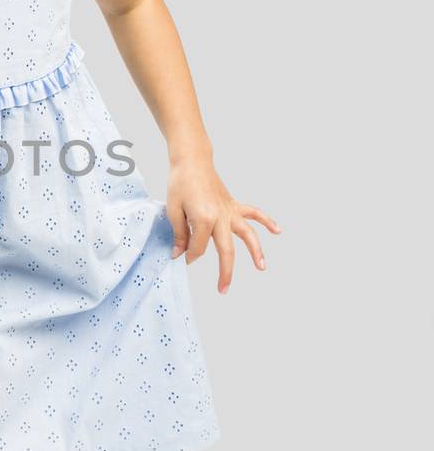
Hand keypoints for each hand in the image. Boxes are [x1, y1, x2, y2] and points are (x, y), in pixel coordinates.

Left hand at [165, 153, 280, 293]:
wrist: (191, 160)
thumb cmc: (180, 183)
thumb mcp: (172, 210)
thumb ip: (180, 234)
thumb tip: (180, 254)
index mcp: (203, 219)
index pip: (198, 248)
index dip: (188, 255)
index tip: (181, 256)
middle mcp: (221, 217)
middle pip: (226, 250)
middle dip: (225, 272)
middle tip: (223, 289)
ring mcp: (230, 211)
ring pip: (247, 234)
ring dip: (256, 251)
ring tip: (262, 267)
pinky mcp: (234, 204)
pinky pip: (254, 213)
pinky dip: (267, 221)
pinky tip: (277, 231)